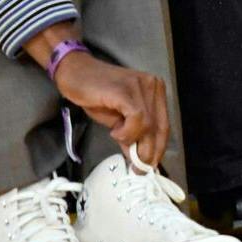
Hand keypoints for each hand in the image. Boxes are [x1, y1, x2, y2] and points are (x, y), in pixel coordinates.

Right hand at [52, 51, 169, 168]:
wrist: (77, 73)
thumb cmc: (97, 95)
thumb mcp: (118, 119)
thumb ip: (131, 135)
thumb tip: (140, 159)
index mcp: (155, 91)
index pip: (164, 125)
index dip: (159, 148)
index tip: (150, 166)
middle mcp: (153, 86)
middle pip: (158, 127)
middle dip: (148, 152)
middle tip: (137, 168)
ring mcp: (141, 86)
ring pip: (148, 125)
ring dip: (132, 141)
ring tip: (117, 137)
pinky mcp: (126, 90)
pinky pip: (136, 118)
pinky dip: (126, 132)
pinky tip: (114, 131)